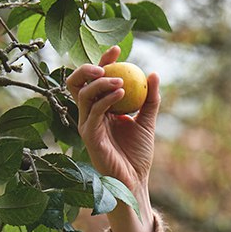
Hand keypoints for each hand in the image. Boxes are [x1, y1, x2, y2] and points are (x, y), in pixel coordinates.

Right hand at [66, 46, 158, 231]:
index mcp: (100, 109)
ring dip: (101, 83)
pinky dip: (106, 99)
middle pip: (77, 83)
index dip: (103, 62)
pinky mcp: (88, 137)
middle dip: (87, 68)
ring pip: (83, 94)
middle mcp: (89, 114)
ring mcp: (86, 125)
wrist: (135, 181)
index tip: (117, 50)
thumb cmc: (138, 154)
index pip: (95, 80)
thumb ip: (150, 99)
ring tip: (121, 81)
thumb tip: (154, 74)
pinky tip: (122, 93)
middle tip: (107, 64)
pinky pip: (93, 112)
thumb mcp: (147, 122)